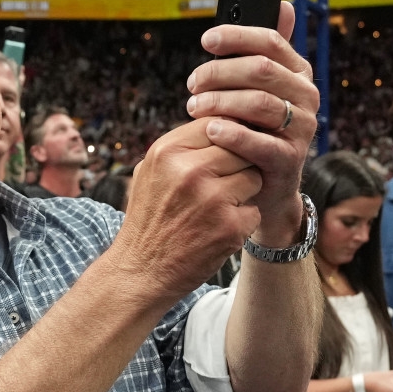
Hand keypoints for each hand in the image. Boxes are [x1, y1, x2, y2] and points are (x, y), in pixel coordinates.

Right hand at [115, 118, 262, 302]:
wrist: (138, 273)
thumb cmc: (148, 220)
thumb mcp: (150, 172)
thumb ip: (182, 145)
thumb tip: (222, 118)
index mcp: (167, 152)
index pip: (219, 122)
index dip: (228, 136)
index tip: (225, 152)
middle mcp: (188, 171)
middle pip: (241, 146)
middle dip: (237, 165)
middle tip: (219, 186)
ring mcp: (211, 199)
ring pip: (254, 176)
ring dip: (243, 193)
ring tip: (215, 210)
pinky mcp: (229, 227)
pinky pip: (254, 210)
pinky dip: (241, 222)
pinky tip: (216, 232)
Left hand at [185, 2, 319, 242]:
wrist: (265, 187)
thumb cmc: (254, 132)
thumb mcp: (257, 92)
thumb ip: (264, 54)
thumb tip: (285, 4)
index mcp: (297, 73)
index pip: (270, 42)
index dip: (237, 37)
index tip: (207, 40)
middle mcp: (306, 96)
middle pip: (261, 71)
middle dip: (220, 72)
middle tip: (192, 83)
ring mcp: (302, 128)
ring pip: (259, 103)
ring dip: (221, 101)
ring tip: (194, 107)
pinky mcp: (291, 158)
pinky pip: (260, 141)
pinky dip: (232, 133)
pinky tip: (209, 130)